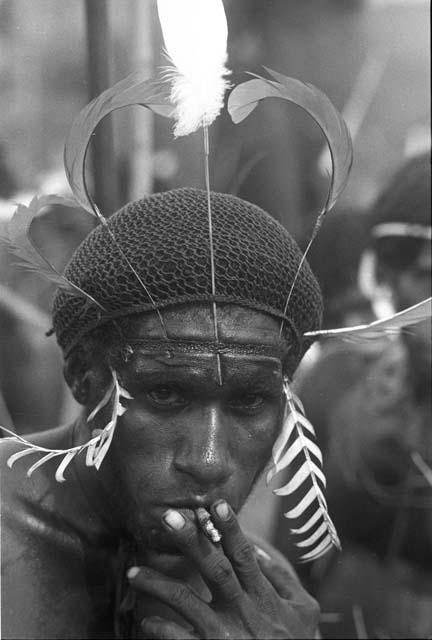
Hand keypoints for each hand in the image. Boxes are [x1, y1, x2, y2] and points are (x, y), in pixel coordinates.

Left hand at [127, 500, 318, 638]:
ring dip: (157, 584)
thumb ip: (283, 579)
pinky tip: (146, 622)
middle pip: (214, 568)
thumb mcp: (304, 611)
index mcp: (263, 596)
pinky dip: (161, 629)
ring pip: (185, 601)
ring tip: (132, 573)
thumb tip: (258, 550)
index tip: (216, 504)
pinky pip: (180, 639)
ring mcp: (224, 635)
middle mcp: (242, 611)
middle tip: (168, 517)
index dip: (230, 528)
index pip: (244, 555)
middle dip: (191, 541)